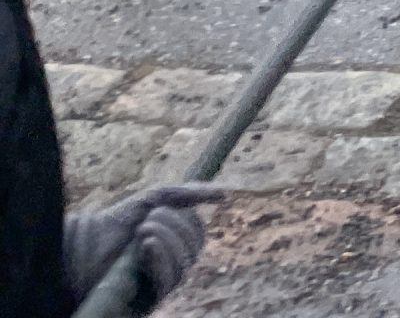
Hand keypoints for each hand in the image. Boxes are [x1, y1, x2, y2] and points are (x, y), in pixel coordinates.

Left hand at [62, 184, 221, 309]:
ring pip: (183, 264)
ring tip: (142, 231)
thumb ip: (186, 194)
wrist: (84, 245)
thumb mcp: (153, 200)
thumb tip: (225, 193)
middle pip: (193, 249)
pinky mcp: (149, 298)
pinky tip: (147, 247)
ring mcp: (160, 282)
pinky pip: (167, 280)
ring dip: (166, 242)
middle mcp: (172, 264)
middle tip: (148, 219)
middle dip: (175, 228)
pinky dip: (160, 260)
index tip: (163, 207)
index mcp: (175, 242)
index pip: (199, 233)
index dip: (188, 219)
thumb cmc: (116, 223)